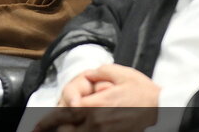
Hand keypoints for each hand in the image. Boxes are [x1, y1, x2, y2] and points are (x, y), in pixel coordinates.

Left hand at [34, 66, 159, 131]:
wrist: (161, 107)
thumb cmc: (141, 90)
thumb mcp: (119, 73)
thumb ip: (99, 72)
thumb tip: (88, 75)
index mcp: (94, 105)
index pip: (65, 113)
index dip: (48, 121)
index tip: (37, 125)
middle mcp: (96, 122)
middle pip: (67, 130)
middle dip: (52, 130)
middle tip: (39, 131)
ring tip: (54, 131)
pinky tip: (74, 131)